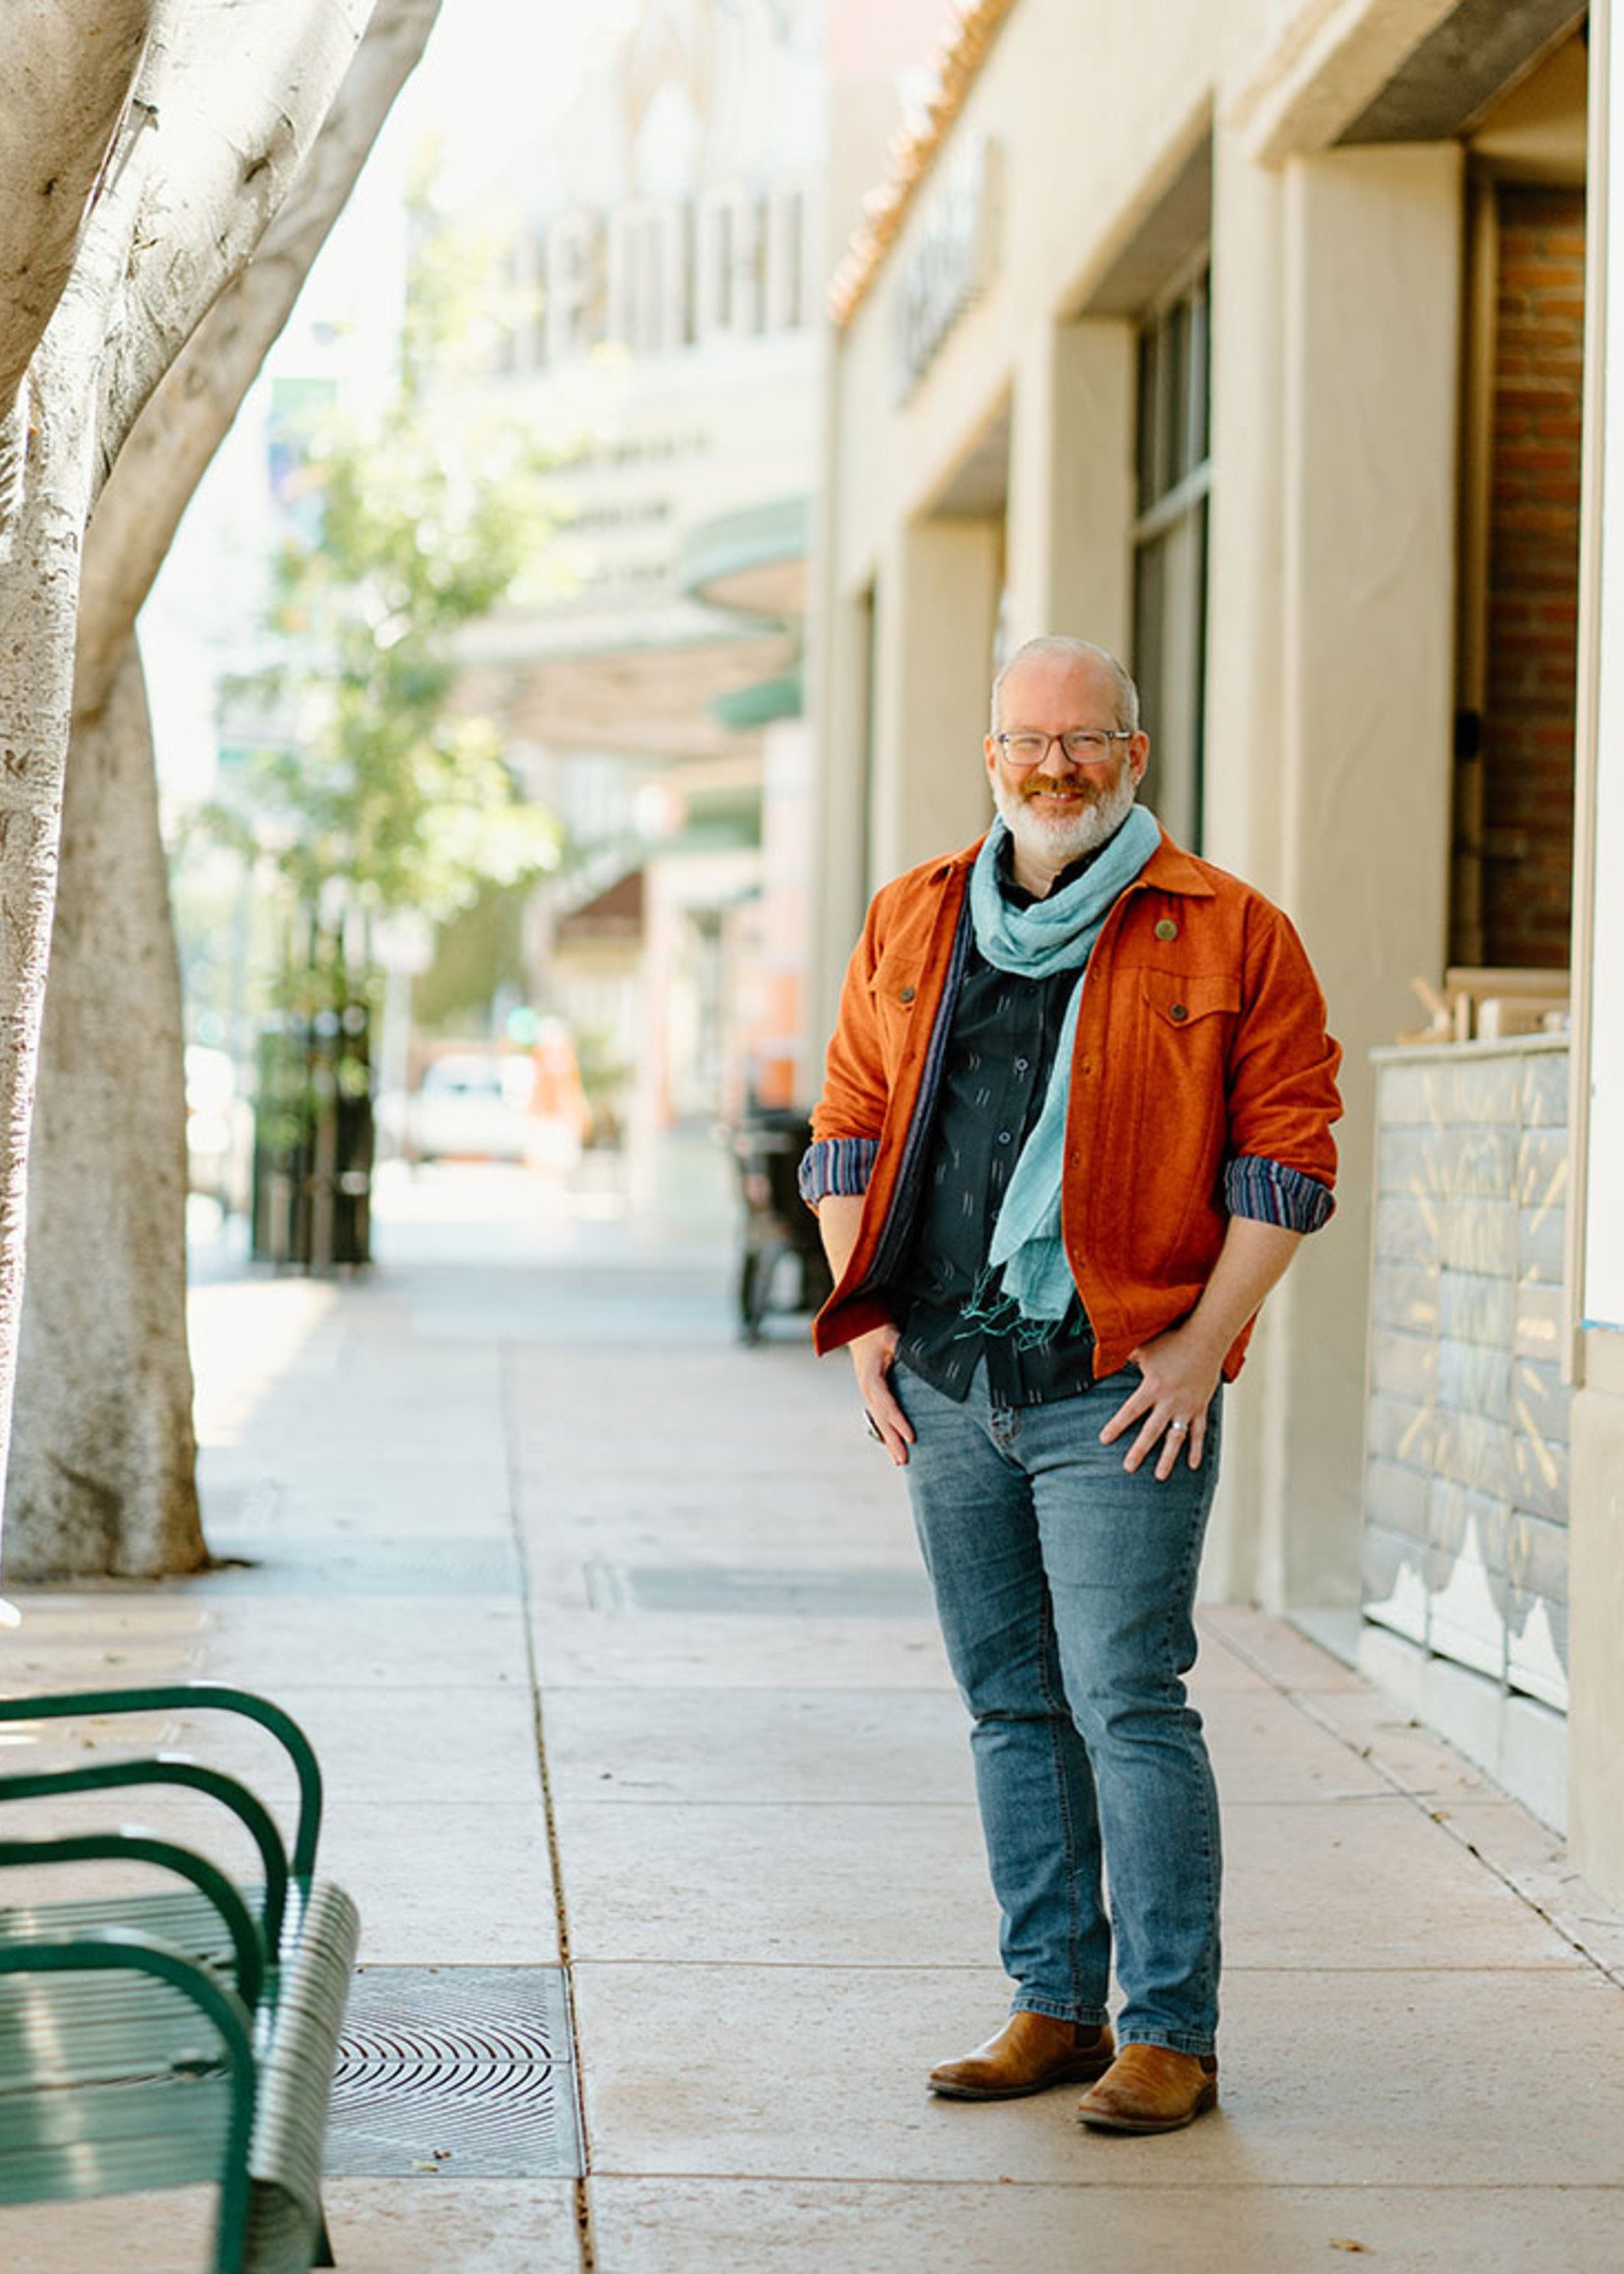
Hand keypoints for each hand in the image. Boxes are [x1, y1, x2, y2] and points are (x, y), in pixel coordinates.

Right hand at [850, 1323, 913, 1467]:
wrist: (858, 1328)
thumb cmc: (876, 1331)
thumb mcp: (891, 1337)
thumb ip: (904, 1349)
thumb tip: (923, 1359)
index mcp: (871, 1380)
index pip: (887, 1405)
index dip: (899, 1422)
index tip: (912, 1437)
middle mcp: (867, 1390)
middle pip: (882, 1420)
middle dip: (893, 1441)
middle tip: (905, 1460)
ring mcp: (868, 1394)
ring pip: (879, 1422)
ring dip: (889, 1442)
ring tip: (901, 1461)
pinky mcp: (872, 1395)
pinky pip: (880, 1418)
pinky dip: (887, 1433)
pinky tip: (894, 1446)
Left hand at [1099, 1321, 1222, 1479]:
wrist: (1206, 1339)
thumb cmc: (1173, 1342)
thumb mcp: (1145, 1348)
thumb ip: (1128, 1358)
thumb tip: (1110, 1360)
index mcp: (1153, 1387)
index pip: (1130, 1411)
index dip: (1116, 1426)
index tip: (1104, 1439)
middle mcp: (1169, 1401)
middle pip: (1151, 1431)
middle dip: (1138, 1451)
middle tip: (1128, 1468)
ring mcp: (1187, 1407)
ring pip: (1176, 1438)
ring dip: (1167, 1458)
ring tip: (1159, 1476)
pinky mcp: (1200, 1407)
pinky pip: (1199, 1432)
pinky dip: (1196, 1449)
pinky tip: (1192, 1465)